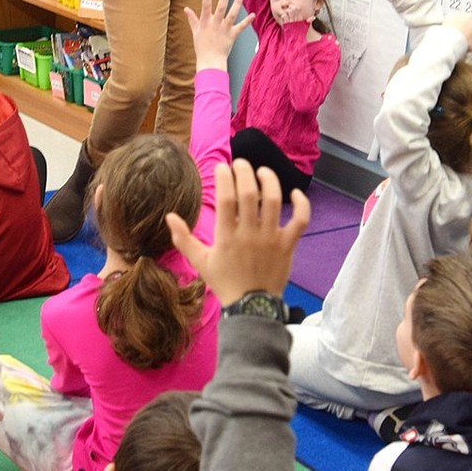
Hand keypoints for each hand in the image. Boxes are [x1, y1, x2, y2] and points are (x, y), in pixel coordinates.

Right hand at [167, 157, 309, 305]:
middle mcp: (250, 234)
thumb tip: (169, 216)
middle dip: (245, 172)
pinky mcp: (288, 245)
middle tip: (241, 163)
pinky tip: (295, 193)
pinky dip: (301, 204)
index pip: (226, 198)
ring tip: (263, 172)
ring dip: (270, 180)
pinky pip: (300, 220)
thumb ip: (183, 238)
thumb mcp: (200, 262)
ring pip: (274, 201)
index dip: (225, 178)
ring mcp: (271, 238)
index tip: (223, 167)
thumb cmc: (224, 282)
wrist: (251, 307)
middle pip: (249, 193)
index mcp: (227, 237)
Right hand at [186, 0, 252, 69]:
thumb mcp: (195, 32)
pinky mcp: (232, 36)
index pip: (205, 6)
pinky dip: (247, 21)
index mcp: (205, 23)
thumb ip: (192, 19)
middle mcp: (215, 25)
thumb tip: (186, 9)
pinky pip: (240, 27)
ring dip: (237, 4)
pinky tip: (253, 14)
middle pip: (220, 8)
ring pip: (232, 15)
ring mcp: (224, 30)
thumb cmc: (202, 47)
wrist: (210, 61)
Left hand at [447, 13, 471, 51]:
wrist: (448, 41)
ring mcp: (460, 15)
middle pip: (470, 19)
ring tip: (456, 32)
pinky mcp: (451, 15)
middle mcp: (469, 16)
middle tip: (463, 34)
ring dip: (460, 23)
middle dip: (467, 25)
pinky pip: (452, 17)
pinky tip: (451, 29)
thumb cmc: (461, 43)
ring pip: (461, 18)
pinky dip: (452, 22)